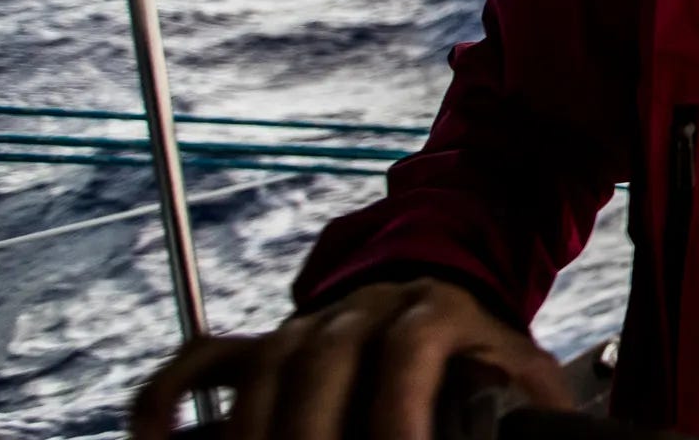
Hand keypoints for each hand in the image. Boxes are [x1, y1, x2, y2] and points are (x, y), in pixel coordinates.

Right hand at [128, 277, 571, 439]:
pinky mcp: (269, 341)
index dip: (399, 413)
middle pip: (322, 362)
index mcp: (434, 311)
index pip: (409, 353)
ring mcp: (308, 321)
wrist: (447, 276)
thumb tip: (544, 434)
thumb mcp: (521, 366)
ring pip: (264, 366)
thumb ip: (525, 399)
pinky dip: (171, 395)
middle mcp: (363, 309)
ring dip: (251, 428)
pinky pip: (205, 359)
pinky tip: (155, 436)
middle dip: (311, 431)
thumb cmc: (481, 344)